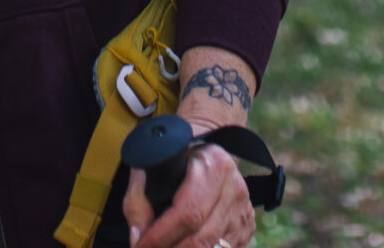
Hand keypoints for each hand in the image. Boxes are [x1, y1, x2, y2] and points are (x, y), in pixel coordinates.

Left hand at [122, 144, 252, 247]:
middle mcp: (233, 188)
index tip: (141, 244)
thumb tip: (137, 237)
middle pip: (201, 237)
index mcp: (212, 165)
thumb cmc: (176, 157)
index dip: (161, 235)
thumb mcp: (153, 163)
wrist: (209, 147)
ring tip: (164, 247)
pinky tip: (183, 245)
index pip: (187, 212)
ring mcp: (242, 209)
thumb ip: (138, 197)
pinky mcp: (246, 225)